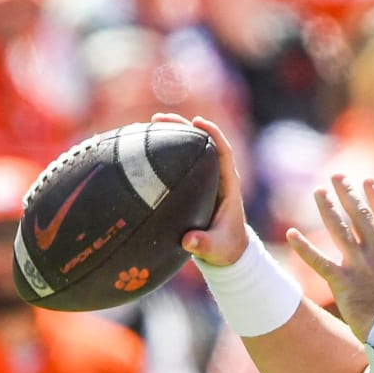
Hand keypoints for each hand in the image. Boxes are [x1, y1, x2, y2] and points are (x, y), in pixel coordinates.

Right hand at [152, 113, 249, 266]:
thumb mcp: (216, 249)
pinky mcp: (194, 186)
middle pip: (204, 143)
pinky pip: (181, 164)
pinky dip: (166, 153)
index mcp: (229, 186)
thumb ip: (203, 245)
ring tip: (149, 124)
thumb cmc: (225, 249)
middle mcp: (217, 178)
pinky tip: (145, 147)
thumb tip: (188, 240)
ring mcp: (206, 180)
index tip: (198, 122)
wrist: (228, 253)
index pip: (224, 152)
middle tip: (158, 119)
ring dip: (173, 135)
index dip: (214, 134)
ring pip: (191, 150)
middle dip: (184, 127)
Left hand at [287, 175, 373, 340]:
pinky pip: (319, 261)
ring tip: (318, 191)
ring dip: (328, 209)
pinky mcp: (343, 282)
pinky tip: (291, 233)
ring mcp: (360, 267)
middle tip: (337, 176)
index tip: (369, 181)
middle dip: (348, 194)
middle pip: (362, 216)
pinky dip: (304, 247)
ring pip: (341, 230)